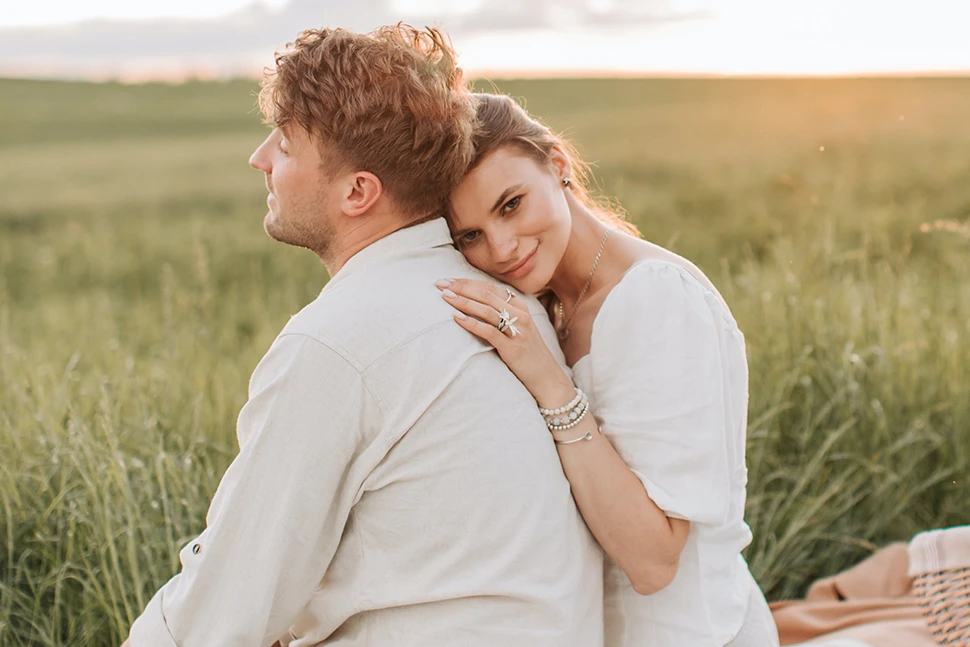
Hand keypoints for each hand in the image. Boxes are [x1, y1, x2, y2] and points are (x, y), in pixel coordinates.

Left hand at [436, 278, 574, 407]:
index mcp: (519, 306)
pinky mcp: (512, 347)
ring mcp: (517, 330)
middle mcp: (519, 314)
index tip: (447, 280)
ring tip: (445, 297)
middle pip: (486, 294)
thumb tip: (473, 302)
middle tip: (440, 284)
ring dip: (463, 301)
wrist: (546, 376)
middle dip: (461, 287)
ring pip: (486, 310)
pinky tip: (456, 318)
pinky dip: (472, 323)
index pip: (490, 287)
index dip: (467, 281)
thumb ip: (501, 313)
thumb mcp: (517, 327)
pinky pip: (489, 331)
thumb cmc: (527, 351)